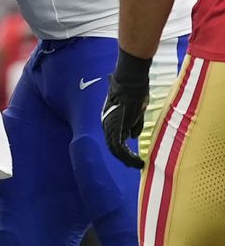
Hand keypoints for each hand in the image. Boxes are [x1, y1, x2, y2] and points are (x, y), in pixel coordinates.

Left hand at [101, 52, 150, 169]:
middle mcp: (107, 123)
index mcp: (110, 119)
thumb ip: (134, 124)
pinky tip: (138, 161)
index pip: (114, 138)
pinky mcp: (115, 127)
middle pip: (113, 146)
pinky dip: (128, 157)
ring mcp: (110, 125)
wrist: (131, 81)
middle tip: (136, 164)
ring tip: (139, 164)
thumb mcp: (137, 110)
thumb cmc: (136, 91)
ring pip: (115, 149)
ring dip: (128, 159)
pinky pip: (119, 148)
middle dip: (125, 158)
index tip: (133, 157)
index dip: (123, 150)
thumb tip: (133, 137)